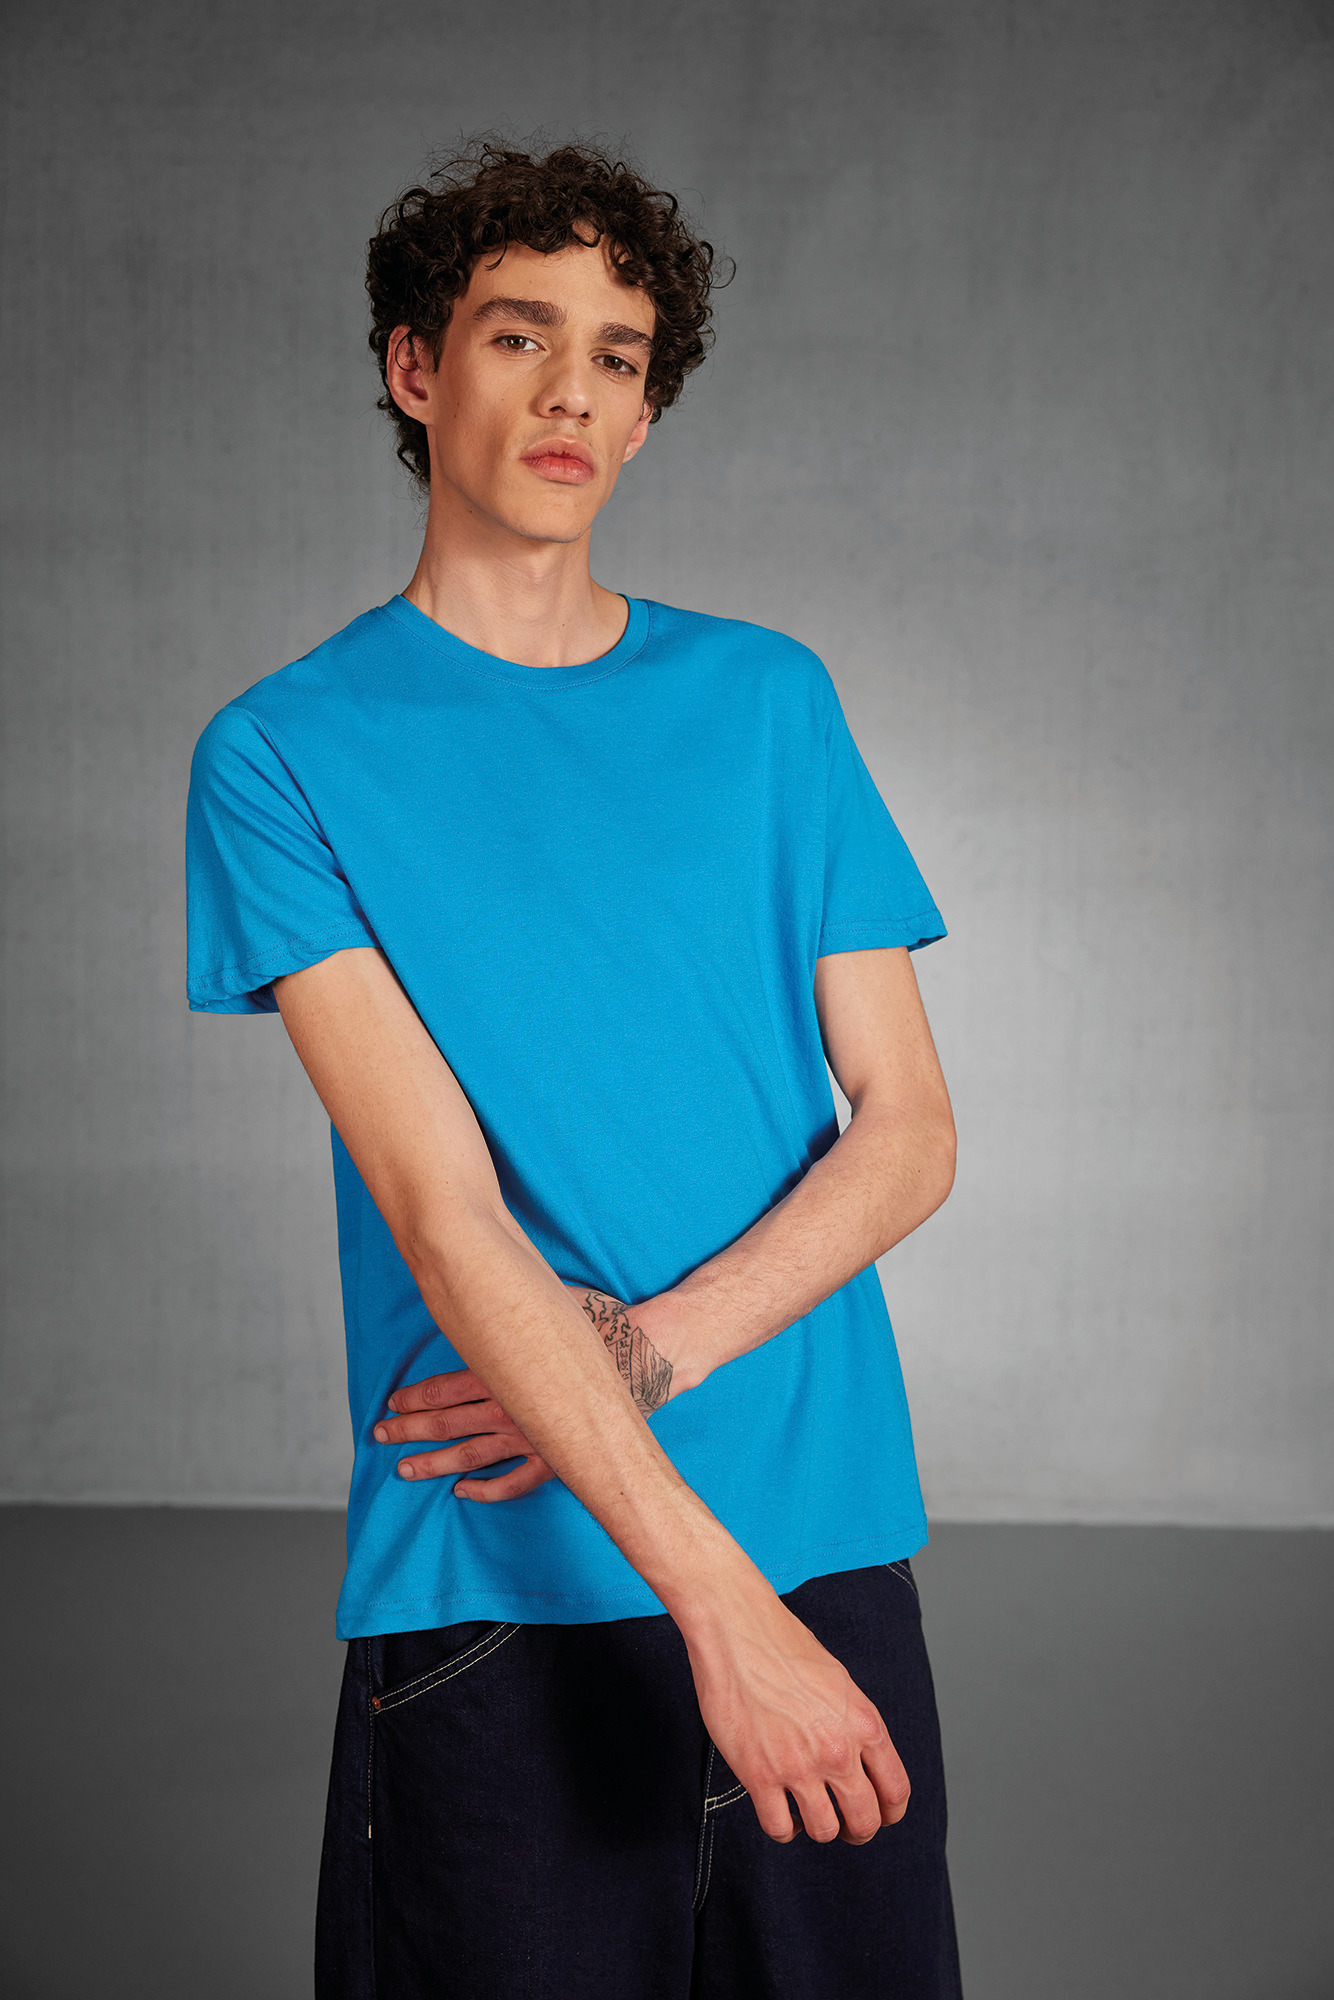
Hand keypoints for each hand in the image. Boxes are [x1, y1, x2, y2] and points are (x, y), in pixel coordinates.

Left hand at [372, 1285, 679, 1500]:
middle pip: (449, 1424)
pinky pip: (516, 1481)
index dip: (415, 1398)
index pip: (446, 1389)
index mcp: (506, 1371)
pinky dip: (488, 1490)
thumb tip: (486, 1288)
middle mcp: (512, 1408)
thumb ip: (513, 1310)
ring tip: (406, 1470)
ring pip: (473, 1456)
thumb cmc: (601, 1324)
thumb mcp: (549, 1303)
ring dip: (436, 1463)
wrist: (650, 1354)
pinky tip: (464, 1492)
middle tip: (382, 1436)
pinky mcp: (558, 1456)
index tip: (392, 1403)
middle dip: (410, 1431)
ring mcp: (534, 1437)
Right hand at [680, 1577, 910, 1844]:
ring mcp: (798, 1766)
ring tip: (807, 1814)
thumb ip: (854, 1726)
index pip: (896, 1791)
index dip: (890, 1812)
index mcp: (864, 1724)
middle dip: (858, 1830)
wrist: (737, 1629)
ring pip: (823, 1830)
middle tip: (845, 1826)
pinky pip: (779, 1827)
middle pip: (865, 1821)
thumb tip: (859, 1762)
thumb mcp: (839, 1683)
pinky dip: (783, 1828)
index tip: (879, 1815)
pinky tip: (780, 1812)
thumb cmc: (784, 1645)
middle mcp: (838, 1751)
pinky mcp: (759, 1775)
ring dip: (818, 1828)